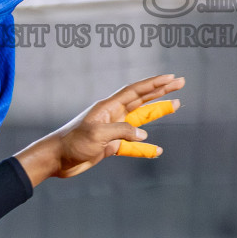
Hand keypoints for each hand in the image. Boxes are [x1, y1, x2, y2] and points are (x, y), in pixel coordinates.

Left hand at [14, 74, 185, 184]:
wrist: (56, 159)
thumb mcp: (98, 135)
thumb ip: (122, 132)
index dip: (154, 84)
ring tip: (176, 105)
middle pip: (142, 99)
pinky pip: (132, 145)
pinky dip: (145, 147)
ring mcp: (112, 130)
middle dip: (161, 91)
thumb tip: (144, 135)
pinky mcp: (110, 146)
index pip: (136, 91)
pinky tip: (157, 150)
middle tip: (180, 83)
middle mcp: (112, 115)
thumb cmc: (72, 143)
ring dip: (158, 112)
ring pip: (141, 120)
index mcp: (109, 107)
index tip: (171, 77)